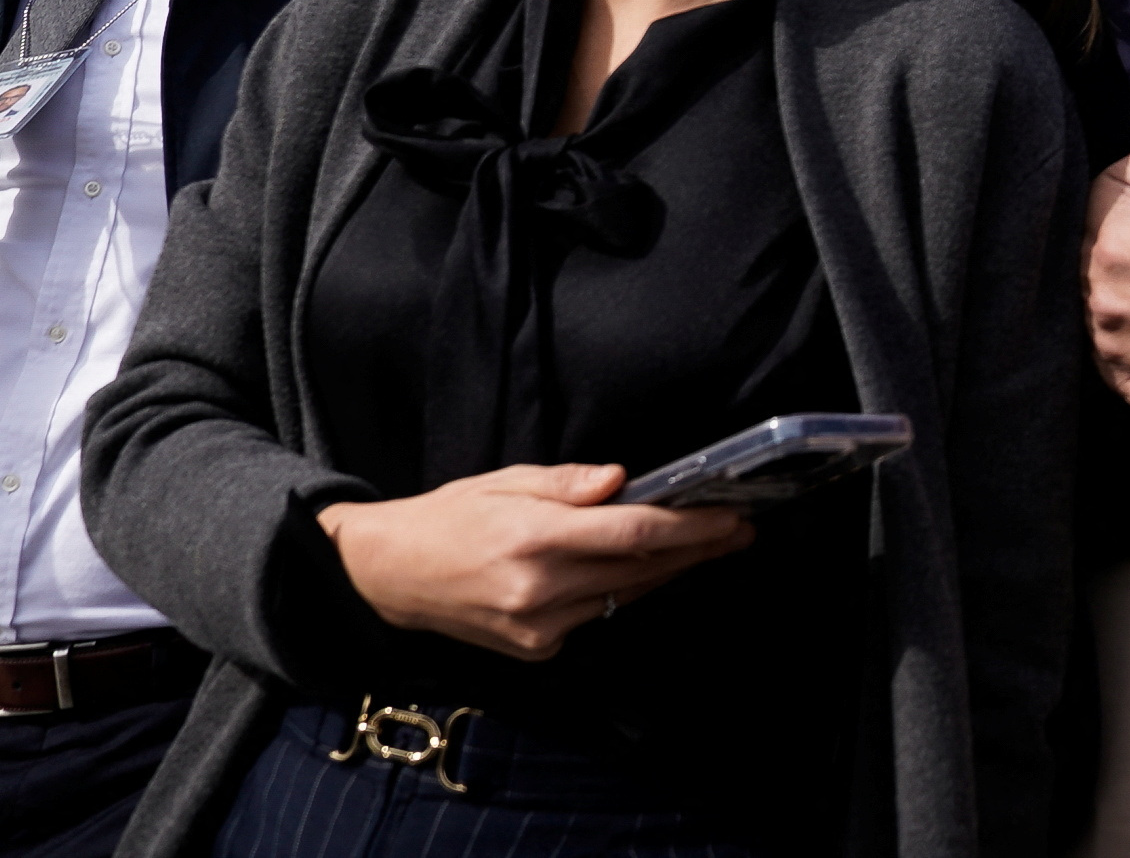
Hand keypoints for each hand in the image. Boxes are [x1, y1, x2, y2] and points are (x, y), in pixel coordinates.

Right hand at [317, 464, 749, 660]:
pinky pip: (595, 615)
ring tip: (706, 545)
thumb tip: (624, 479)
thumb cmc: (450, 517)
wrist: (391, 575)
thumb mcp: (504, 480)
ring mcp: (539, 627)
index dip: (691, 528)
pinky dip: (619, 590)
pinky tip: (640, 571)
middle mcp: (541, 588)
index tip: (731, 517)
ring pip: (624, 595)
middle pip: (641, 570)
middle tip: (739, 529)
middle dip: (696, 549)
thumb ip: (568, 483)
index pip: (635, 534)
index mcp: (536, 537)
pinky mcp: (535, 649)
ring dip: (666, 571)